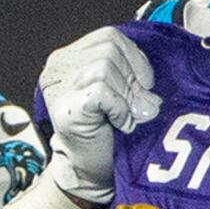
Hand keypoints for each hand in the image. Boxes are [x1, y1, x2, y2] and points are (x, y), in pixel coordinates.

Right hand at [33, 27, 159, 201]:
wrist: (91, 171)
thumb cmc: (105, 131)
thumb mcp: (118, 91)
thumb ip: (127, 71)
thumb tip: (150, 76)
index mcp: (70, 57)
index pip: (109, 37)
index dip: (134, 58)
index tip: (143, 84)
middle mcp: (59, 67)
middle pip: (108, 48)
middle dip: (131, 77)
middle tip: (137, 105)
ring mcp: (58, 86)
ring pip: (105, 66)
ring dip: (126, 95)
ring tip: (127, 116)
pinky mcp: (65, 107)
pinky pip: (102, 91)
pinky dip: (119, 108)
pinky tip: (119, 123)